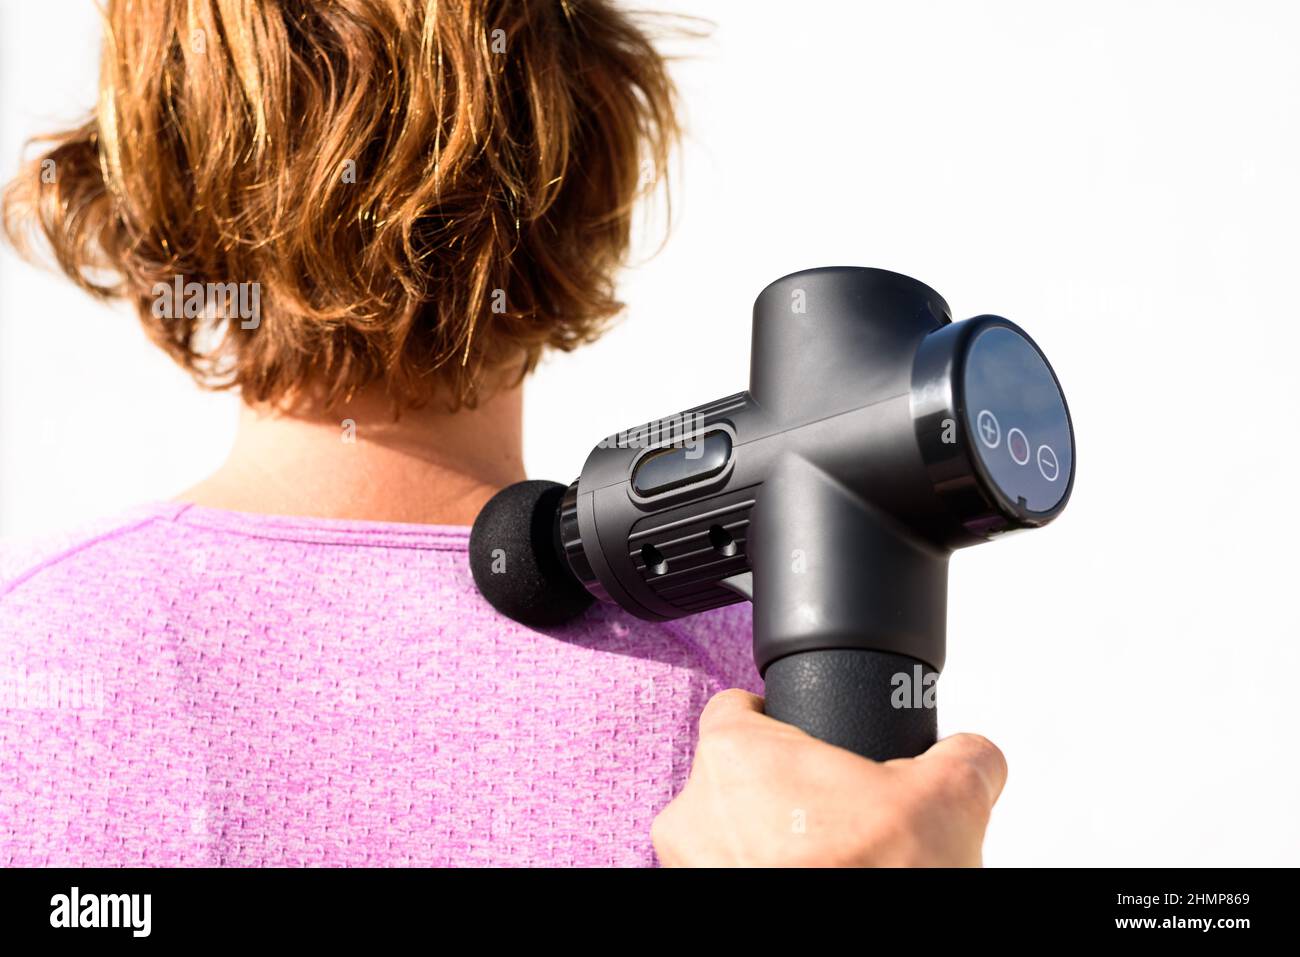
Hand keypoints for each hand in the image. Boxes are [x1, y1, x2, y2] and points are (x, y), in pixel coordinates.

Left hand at [652, 688, 1007, 866]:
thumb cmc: (875, 880)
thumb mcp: (949, 800)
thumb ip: (963, 757)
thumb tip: (974, 758)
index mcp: (736, 755)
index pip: (736, 710)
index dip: (773, 720)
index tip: (804, 741)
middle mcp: (694, 814)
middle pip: (735, 781)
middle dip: (783, 798)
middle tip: (837, 820)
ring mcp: (690, 871)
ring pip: (726, 839)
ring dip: (769, 847)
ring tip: (831, 864)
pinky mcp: (697, 905)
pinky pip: (727, 877)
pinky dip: (763, 880)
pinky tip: (813, 886)